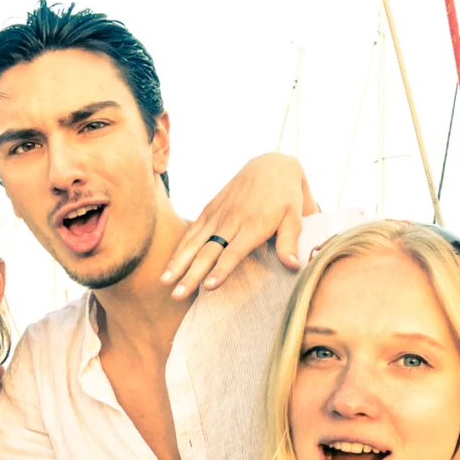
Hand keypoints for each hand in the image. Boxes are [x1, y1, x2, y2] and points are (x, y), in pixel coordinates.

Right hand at [159, 152, 313, 301]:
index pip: (233, 253)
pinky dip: (180, 247)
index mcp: (253, 226)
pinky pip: (192, 231)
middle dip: (191, 274)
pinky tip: (170, 264)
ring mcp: (218, 214)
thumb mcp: (295, 217)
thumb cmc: (286, 196)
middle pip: (208, 252)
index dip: (220, 270)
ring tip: (164, 281)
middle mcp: (232, 221)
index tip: (208, 287)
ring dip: (178, 263)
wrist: (271, 166)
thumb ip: (289, 242)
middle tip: (177, 294)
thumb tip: (294, 267)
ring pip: (194, 242)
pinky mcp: (210, 209)